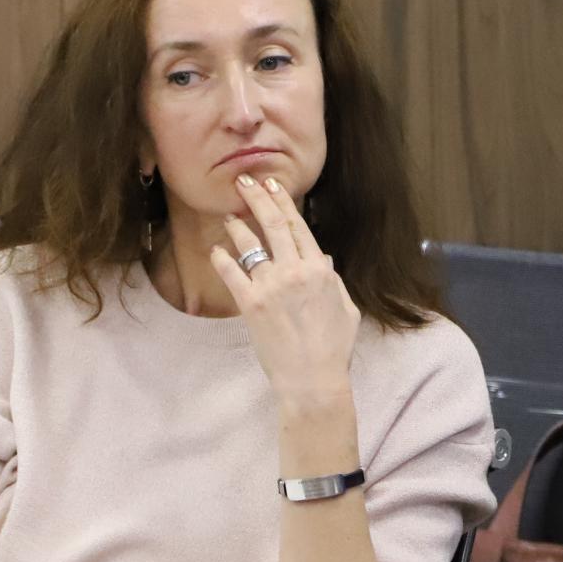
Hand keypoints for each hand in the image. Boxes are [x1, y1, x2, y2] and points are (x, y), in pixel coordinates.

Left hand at [209, 173, 361, 416]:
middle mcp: (295, 270)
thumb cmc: (334, 349)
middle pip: (273, 224)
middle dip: (257, 198)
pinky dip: (221, 259)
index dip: (284, 203)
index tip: (274, 186)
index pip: (298, 227)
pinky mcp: (250, 303)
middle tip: (244, 182)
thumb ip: (333, 280)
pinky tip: (216, 250)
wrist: (312, 379)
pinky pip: (231, 273)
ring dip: (238, 226)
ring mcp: (270, 285)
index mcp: (320, 270)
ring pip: (250, 245)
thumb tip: (322, 259)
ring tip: (229, 215)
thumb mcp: (347, 310)